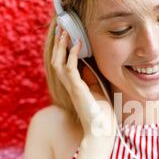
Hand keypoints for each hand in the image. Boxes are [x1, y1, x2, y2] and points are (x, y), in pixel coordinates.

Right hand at [51, 24, 115, 139]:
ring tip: (66, 31)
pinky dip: (73, 55)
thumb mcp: (98, 91)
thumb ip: (92, 79)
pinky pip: (70, 69)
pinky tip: (78, 44)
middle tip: (61, 26)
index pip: (63, 63)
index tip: (66, 33)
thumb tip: (89, 64)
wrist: (102, 131)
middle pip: (56, 60)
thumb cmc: (102, 114)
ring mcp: (72, 88)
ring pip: (58, 62)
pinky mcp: (77, 90)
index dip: (62, 48)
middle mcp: (69, 86)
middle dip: (58, 43)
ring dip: (62, 45)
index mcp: (73, 86)